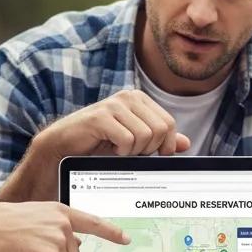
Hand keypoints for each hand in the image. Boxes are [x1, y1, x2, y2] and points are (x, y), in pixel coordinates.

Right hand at [0, 202, 128, 251]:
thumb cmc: (5, 225)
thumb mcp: (36, 216)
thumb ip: (58, 226)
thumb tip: (76, 243)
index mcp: (61, 212)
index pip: (93, 222)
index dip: (111, 232)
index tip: (126, 239)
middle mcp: (63, 225)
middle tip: (32, 249)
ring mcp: (58, 241)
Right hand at [43, 90, 191, 157]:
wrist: (65, 147)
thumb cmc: (100, 144)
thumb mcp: (135, 142)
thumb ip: (160, 140)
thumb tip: (186, 143)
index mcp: (139, 100)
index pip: (169, 124)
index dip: (164, 145)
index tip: (150, 154)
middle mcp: (128, 97)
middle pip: (161, 129)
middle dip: (149, 149)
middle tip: (131, 152)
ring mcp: (114, 105)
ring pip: (146, 135)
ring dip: (134, 151)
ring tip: (118, 149)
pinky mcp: (101, 117)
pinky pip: (128, 140)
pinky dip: (121, 152)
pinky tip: (110, 149)